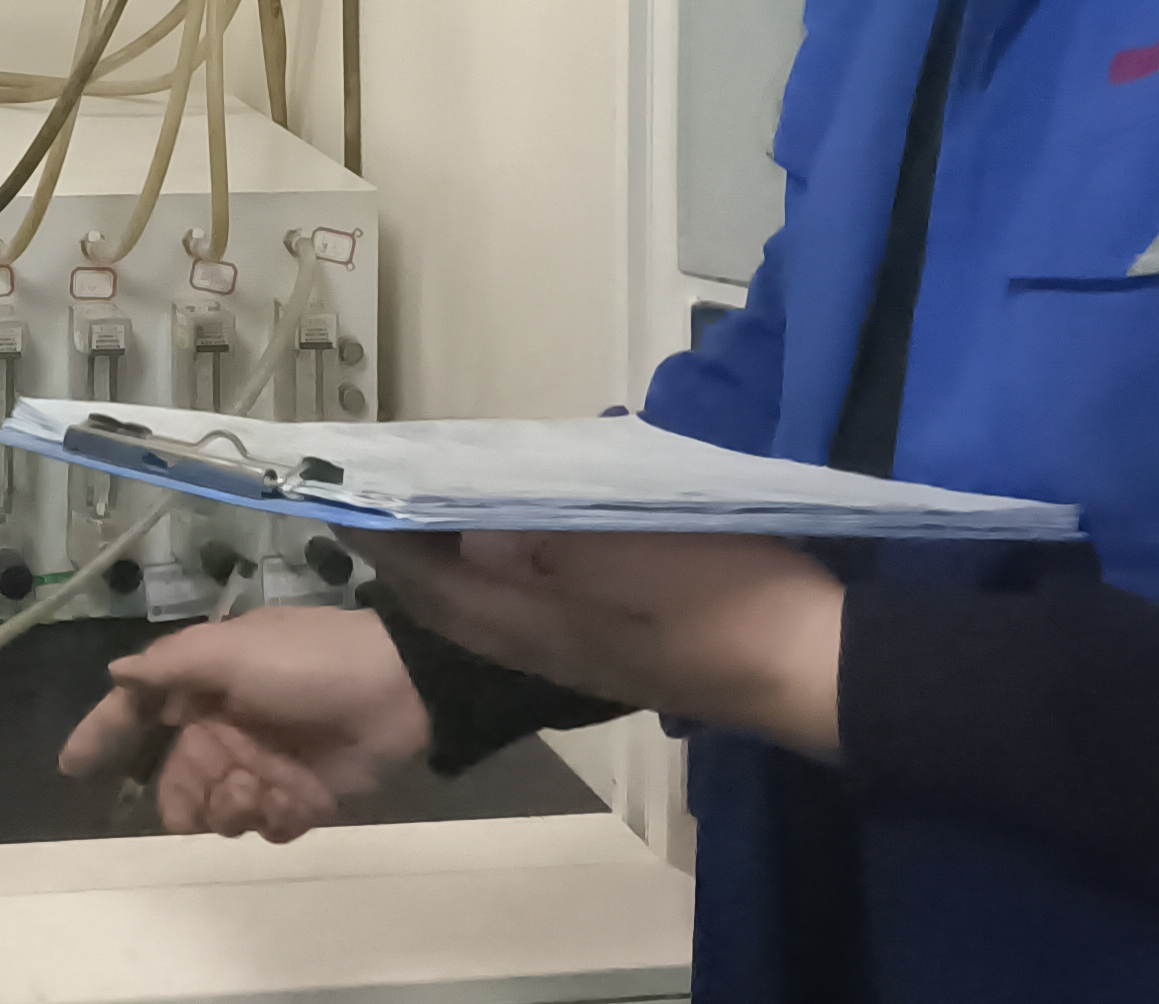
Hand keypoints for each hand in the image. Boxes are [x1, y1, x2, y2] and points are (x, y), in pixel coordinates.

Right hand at [55, 605, 426, 842]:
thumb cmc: (308, 662)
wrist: (397, 693)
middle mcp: (225, 727)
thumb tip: (114, 675)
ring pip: (214, 809)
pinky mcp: (297, 800)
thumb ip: (170, 666)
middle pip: (175, 777)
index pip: (140, 711)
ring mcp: (260, 765)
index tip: (71, 767)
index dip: (104, 735)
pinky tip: (291, 799)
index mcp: (205, 686)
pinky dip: (268, 817)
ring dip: (228, 806)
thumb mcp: (232, 650)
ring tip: (260, 788)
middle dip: (182, 793)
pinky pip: (260, 826)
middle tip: (206, 793)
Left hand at [380, 531, 845, 757]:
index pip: (437, 591)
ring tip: (440, 501)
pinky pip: (538, 606)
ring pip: (496, 606)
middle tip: (384, 490)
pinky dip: (510, 567)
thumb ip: (548, 547)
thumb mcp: (635, 552)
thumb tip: (471, 536)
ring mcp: (587, 653)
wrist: (814, 666)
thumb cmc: (724, 598)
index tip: (345, 497)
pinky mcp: (623, 646)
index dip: (388, 546)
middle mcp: (550, 649)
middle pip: (458, 603)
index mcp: (542, 629)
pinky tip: (526, 534)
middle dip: (413, 552)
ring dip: (458, 561)